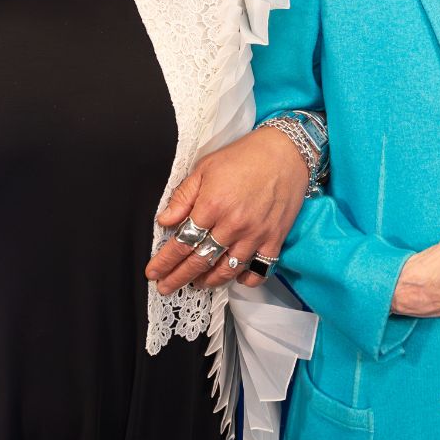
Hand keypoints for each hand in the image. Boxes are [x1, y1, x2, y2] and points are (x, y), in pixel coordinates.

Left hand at [146, 127, 310, 293]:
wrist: (286, 152)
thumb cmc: (244, 157)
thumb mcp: (205, 168)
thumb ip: (183, 197)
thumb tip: (164, 221)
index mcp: (212, 205)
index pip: (182, 242)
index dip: (165, 261)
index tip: (153, 272)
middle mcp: (233, 225)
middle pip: (200, 261)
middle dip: (179, 277)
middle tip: (166, 287)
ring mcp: (255, 235)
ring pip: (227, 271)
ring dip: (208, 281)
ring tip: (197, 283)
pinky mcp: (274, 239)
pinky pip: (258, 271)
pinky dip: (245, 279)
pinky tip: (234, 276)